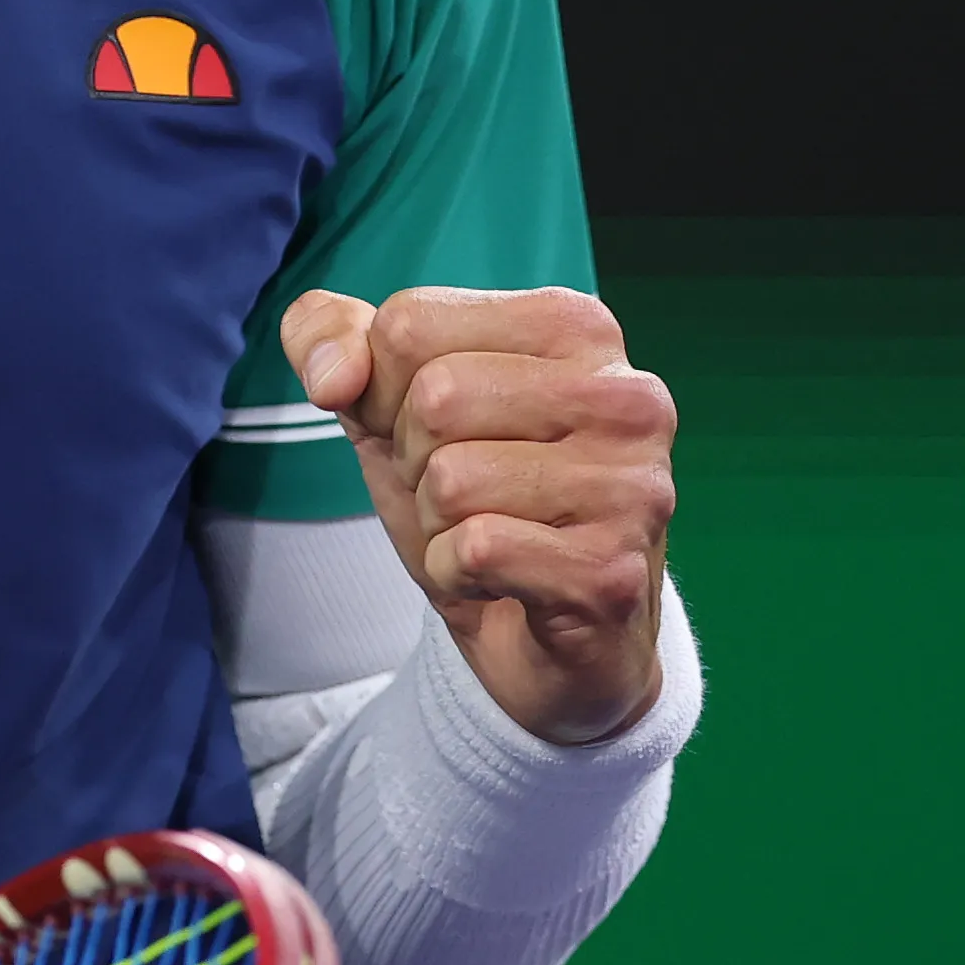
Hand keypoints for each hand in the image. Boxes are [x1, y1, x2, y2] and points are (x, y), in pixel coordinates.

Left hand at [280, 284, 675, 746]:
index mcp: (574, 325)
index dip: (383, 393)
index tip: (436, 433)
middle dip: (415, 460)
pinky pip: (475, 549)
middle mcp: (625, 395)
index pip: (409, 324)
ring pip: (453, 478)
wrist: (538, 640)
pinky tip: (504, 580)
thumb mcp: (386, 403)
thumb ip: (332, 339)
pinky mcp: (613, 571)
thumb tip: (331, 376)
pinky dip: (456, 572)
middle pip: (435, 397)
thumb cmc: (473, 498)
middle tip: (464, 494)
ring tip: (489, 533)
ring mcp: (633, 485)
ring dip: (439, 522)